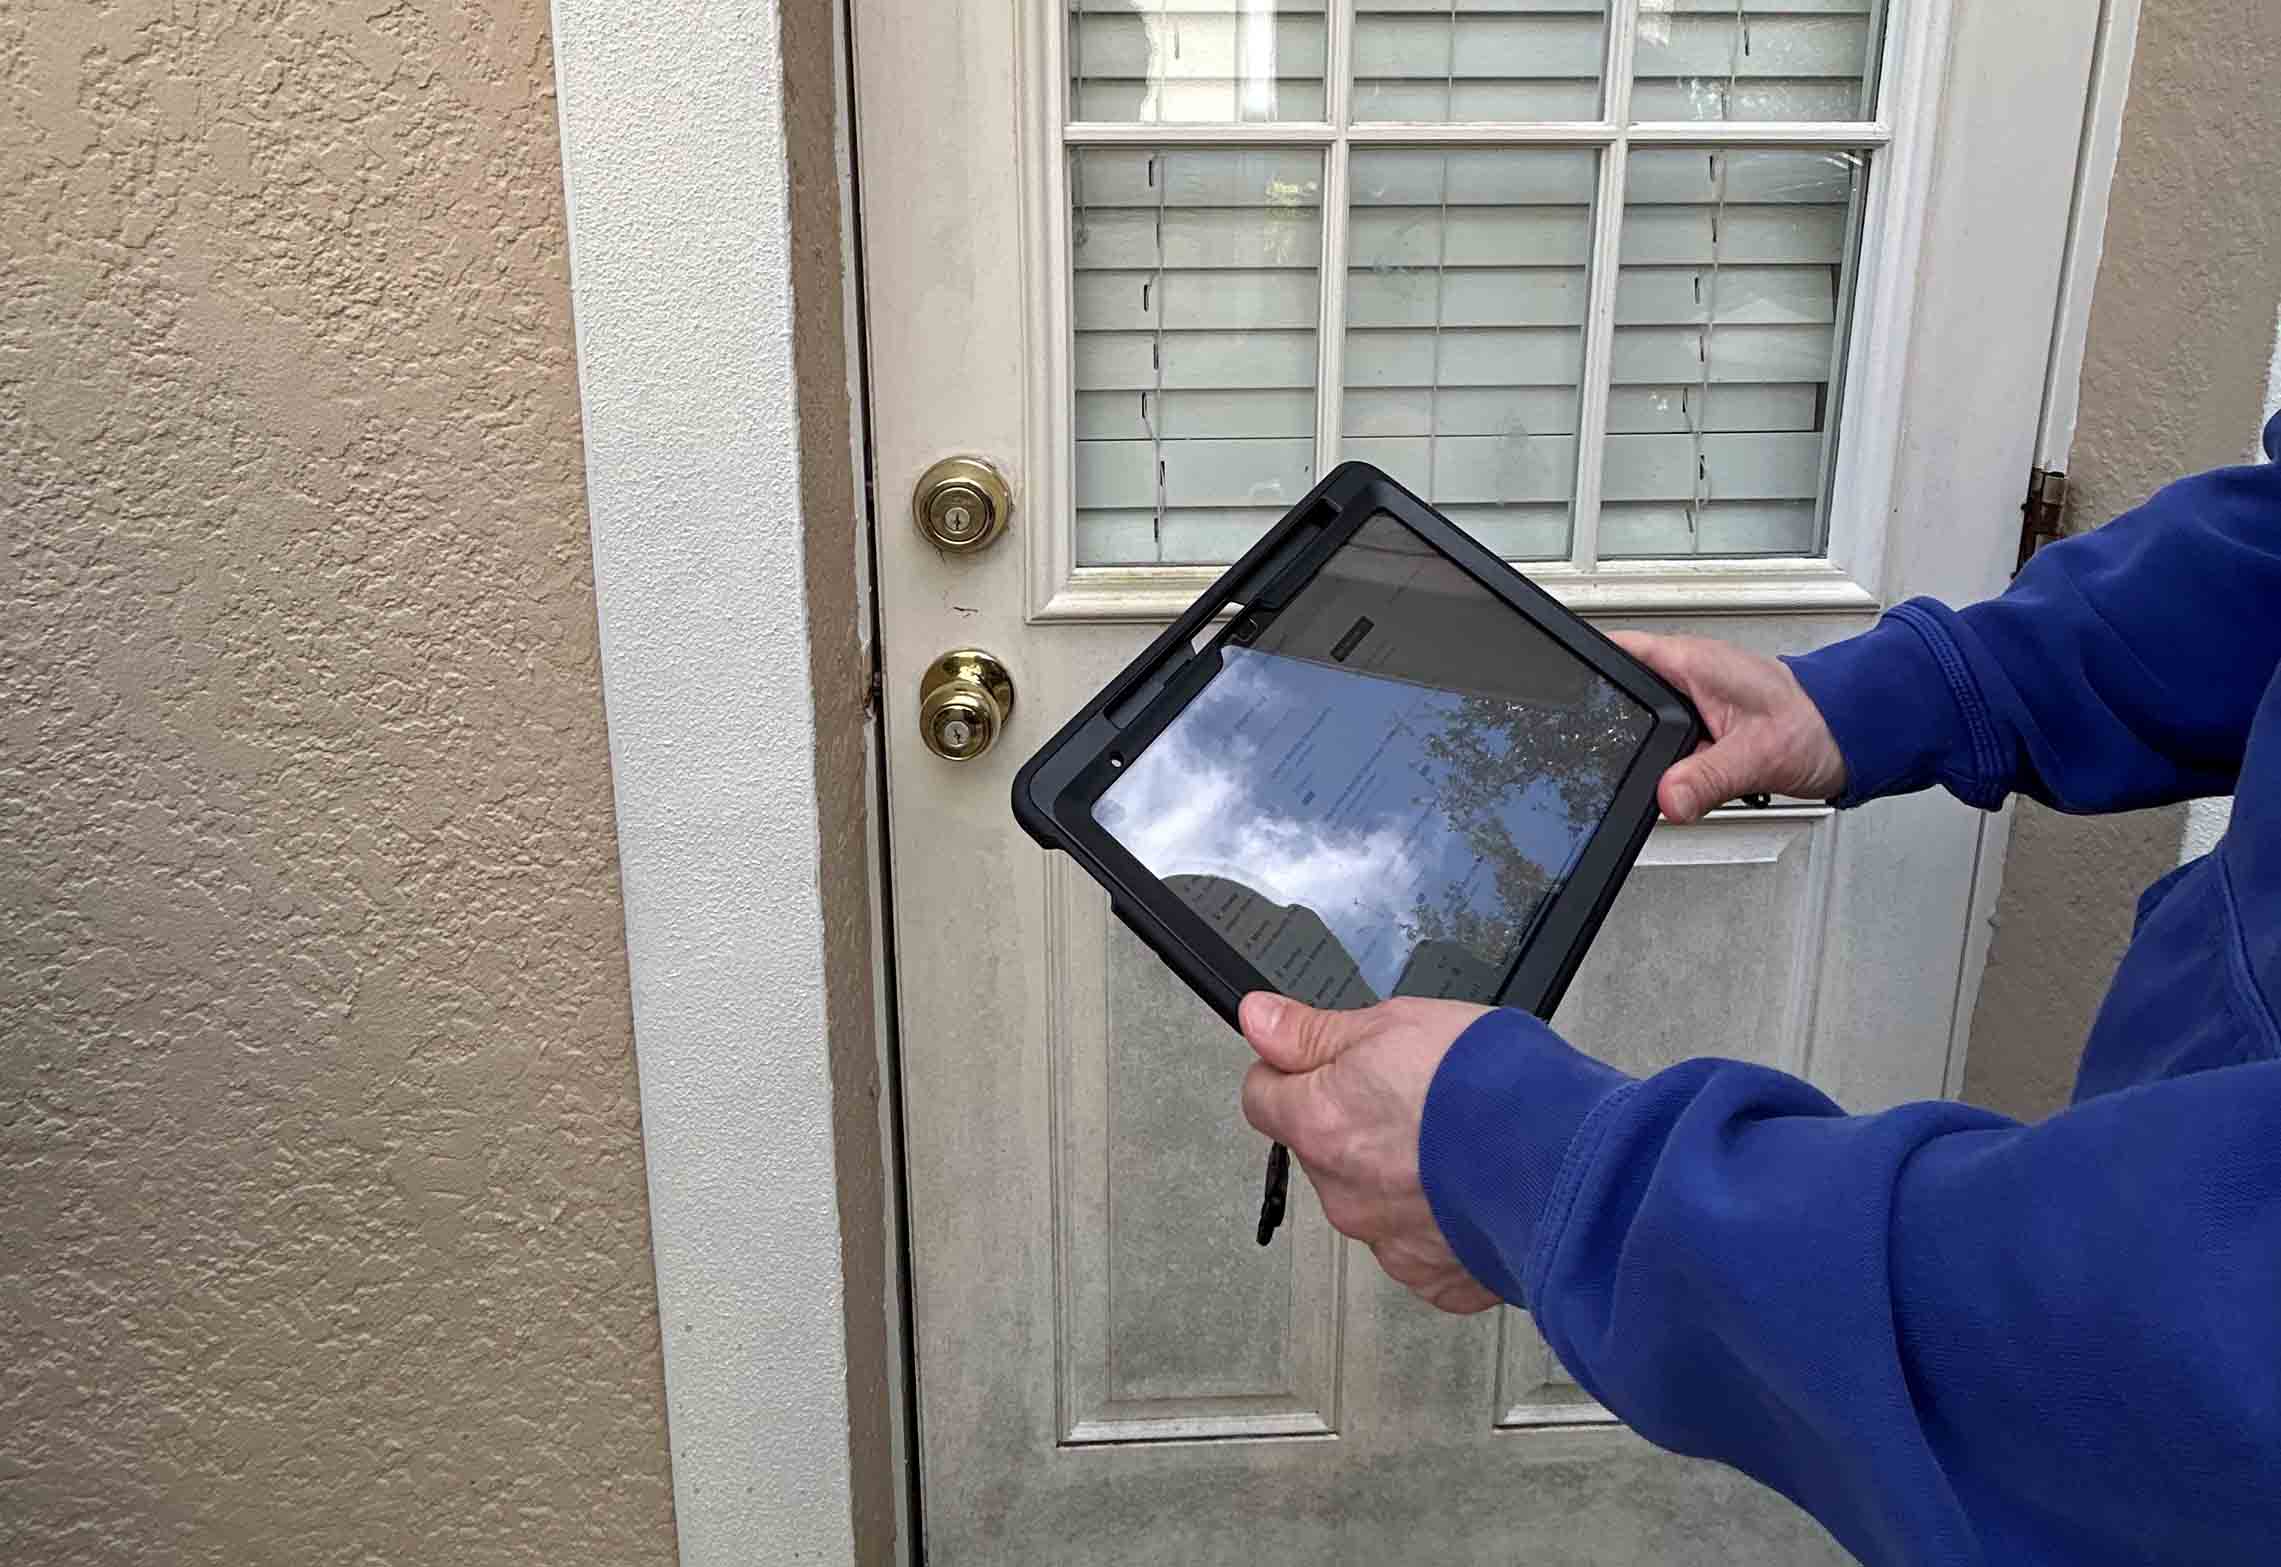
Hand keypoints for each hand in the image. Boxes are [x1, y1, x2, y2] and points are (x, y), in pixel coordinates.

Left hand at [1238, 993, 1501, 1314]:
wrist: (1568, 1157)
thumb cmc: (1488, 1085)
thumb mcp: (1393, 1024)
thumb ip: (1313, 1032)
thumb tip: (1258, 1019)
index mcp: (1321, 1125)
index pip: (1263, 1098)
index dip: (1293, 1072)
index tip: (1327, 1062)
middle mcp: (1345, 1194)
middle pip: (1323, 1152)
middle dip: (1356, 1125)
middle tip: (1416, 1098)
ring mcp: (1390, 1243)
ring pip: (1372, 1201)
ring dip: (1401, 1176)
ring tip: (1458, 1142)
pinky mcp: (1439, 1277)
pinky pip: (1423, 1248)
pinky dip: (1442, 1221)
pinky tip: (1475, 1189)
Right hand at [1609, 631, 1847, 822]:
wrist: (1853, 737)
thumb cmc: (1817, 724)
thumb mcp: (1755, 754)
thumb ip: (1708, 777)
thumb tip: (1667, 799)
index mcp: (1692, 662)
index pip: (1620, 649)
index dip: (1586, 666)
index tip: (1562, 693)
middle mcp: (1688, 678)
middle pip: (1622, 693)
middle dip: (1606, 723)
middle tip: (1596, 755)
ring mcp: (1693, 704)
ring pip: (1643, 725)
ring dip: (1640, 750)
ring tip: (1644, 775)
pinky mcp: (1703, 730)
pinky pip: (1665, 746)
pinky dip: (1663, 767)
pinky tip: (1671, 785)